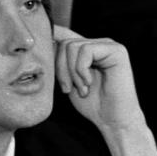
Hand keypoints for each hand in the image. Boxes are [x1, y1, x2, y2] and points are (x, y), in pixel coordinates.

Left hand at [53, 26, 156, 155]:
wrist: (112, 120)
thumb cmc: (91, 103)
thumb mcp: (66, 79)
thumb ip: (58, 61)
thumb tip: (44, 41)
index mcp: (87, 49)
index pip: (62, 35)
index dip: (50, 40)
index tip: (39, 51)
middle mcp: (98, 43)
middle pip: (64, 43)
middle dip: (60, 69)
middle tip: (68, 88)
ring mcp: (109, 45)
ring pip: (72, 46)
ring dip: (72, 73)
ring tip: (81, 89)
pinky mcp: (117, 51)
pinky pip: (86, 51)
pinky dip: (81, 70)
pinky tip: (89, 84)